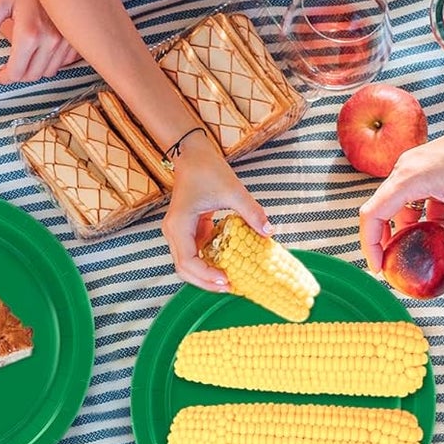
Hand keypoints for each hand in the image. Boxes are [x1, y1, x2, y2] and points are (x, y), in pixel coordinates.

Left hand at [0, 0, 81, 82]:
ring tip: (24, 59)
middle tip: (9, 67)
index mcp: (29, 33)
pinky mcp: (76, 37)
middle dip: (18, 75)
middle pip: (33, 75)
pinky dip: (51, 62)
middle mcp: (51, 40)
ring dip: (35, 69)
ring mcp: (66, 40)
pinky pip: (64, 62)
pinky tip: (42, 52)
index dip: (4, 77)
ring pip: (49, 71)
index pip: (16, 72)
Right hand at [163, 132, 269, 290]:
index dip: (205, 275)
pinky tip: (228, 264)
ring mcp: (179, 233)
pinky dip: (209, 263)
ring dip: (206, 275)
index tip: (227, 280)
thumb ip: (251, 212)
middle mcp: (173, 232)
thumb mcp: (233, 190)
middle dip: (205, 281)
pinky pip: (195, 254)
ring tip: (230, 281)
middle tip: (230, 287)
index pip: (187, 261)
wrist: (193, 156)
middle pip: (184, 269)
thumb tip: (269, 231)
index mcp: (179, 225)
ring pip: (188, 264)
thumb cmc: (207, 169)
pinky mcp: (187, 231)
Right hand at [359, 110, 443, 279]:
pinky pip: (417, 199)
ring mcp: (416, 169)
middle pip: (381, 211)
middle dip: (385, 240)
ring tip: (418, 251)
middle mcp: (406, 171)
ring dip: (407, 229)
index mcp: (408, 178)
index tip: (379, 267)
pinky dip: (424, 218)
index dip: (370, 245)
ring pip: (400, 206)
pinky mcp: (429, 170)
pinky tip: (441, 232)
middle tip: (393, 264)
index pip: (372, 215)